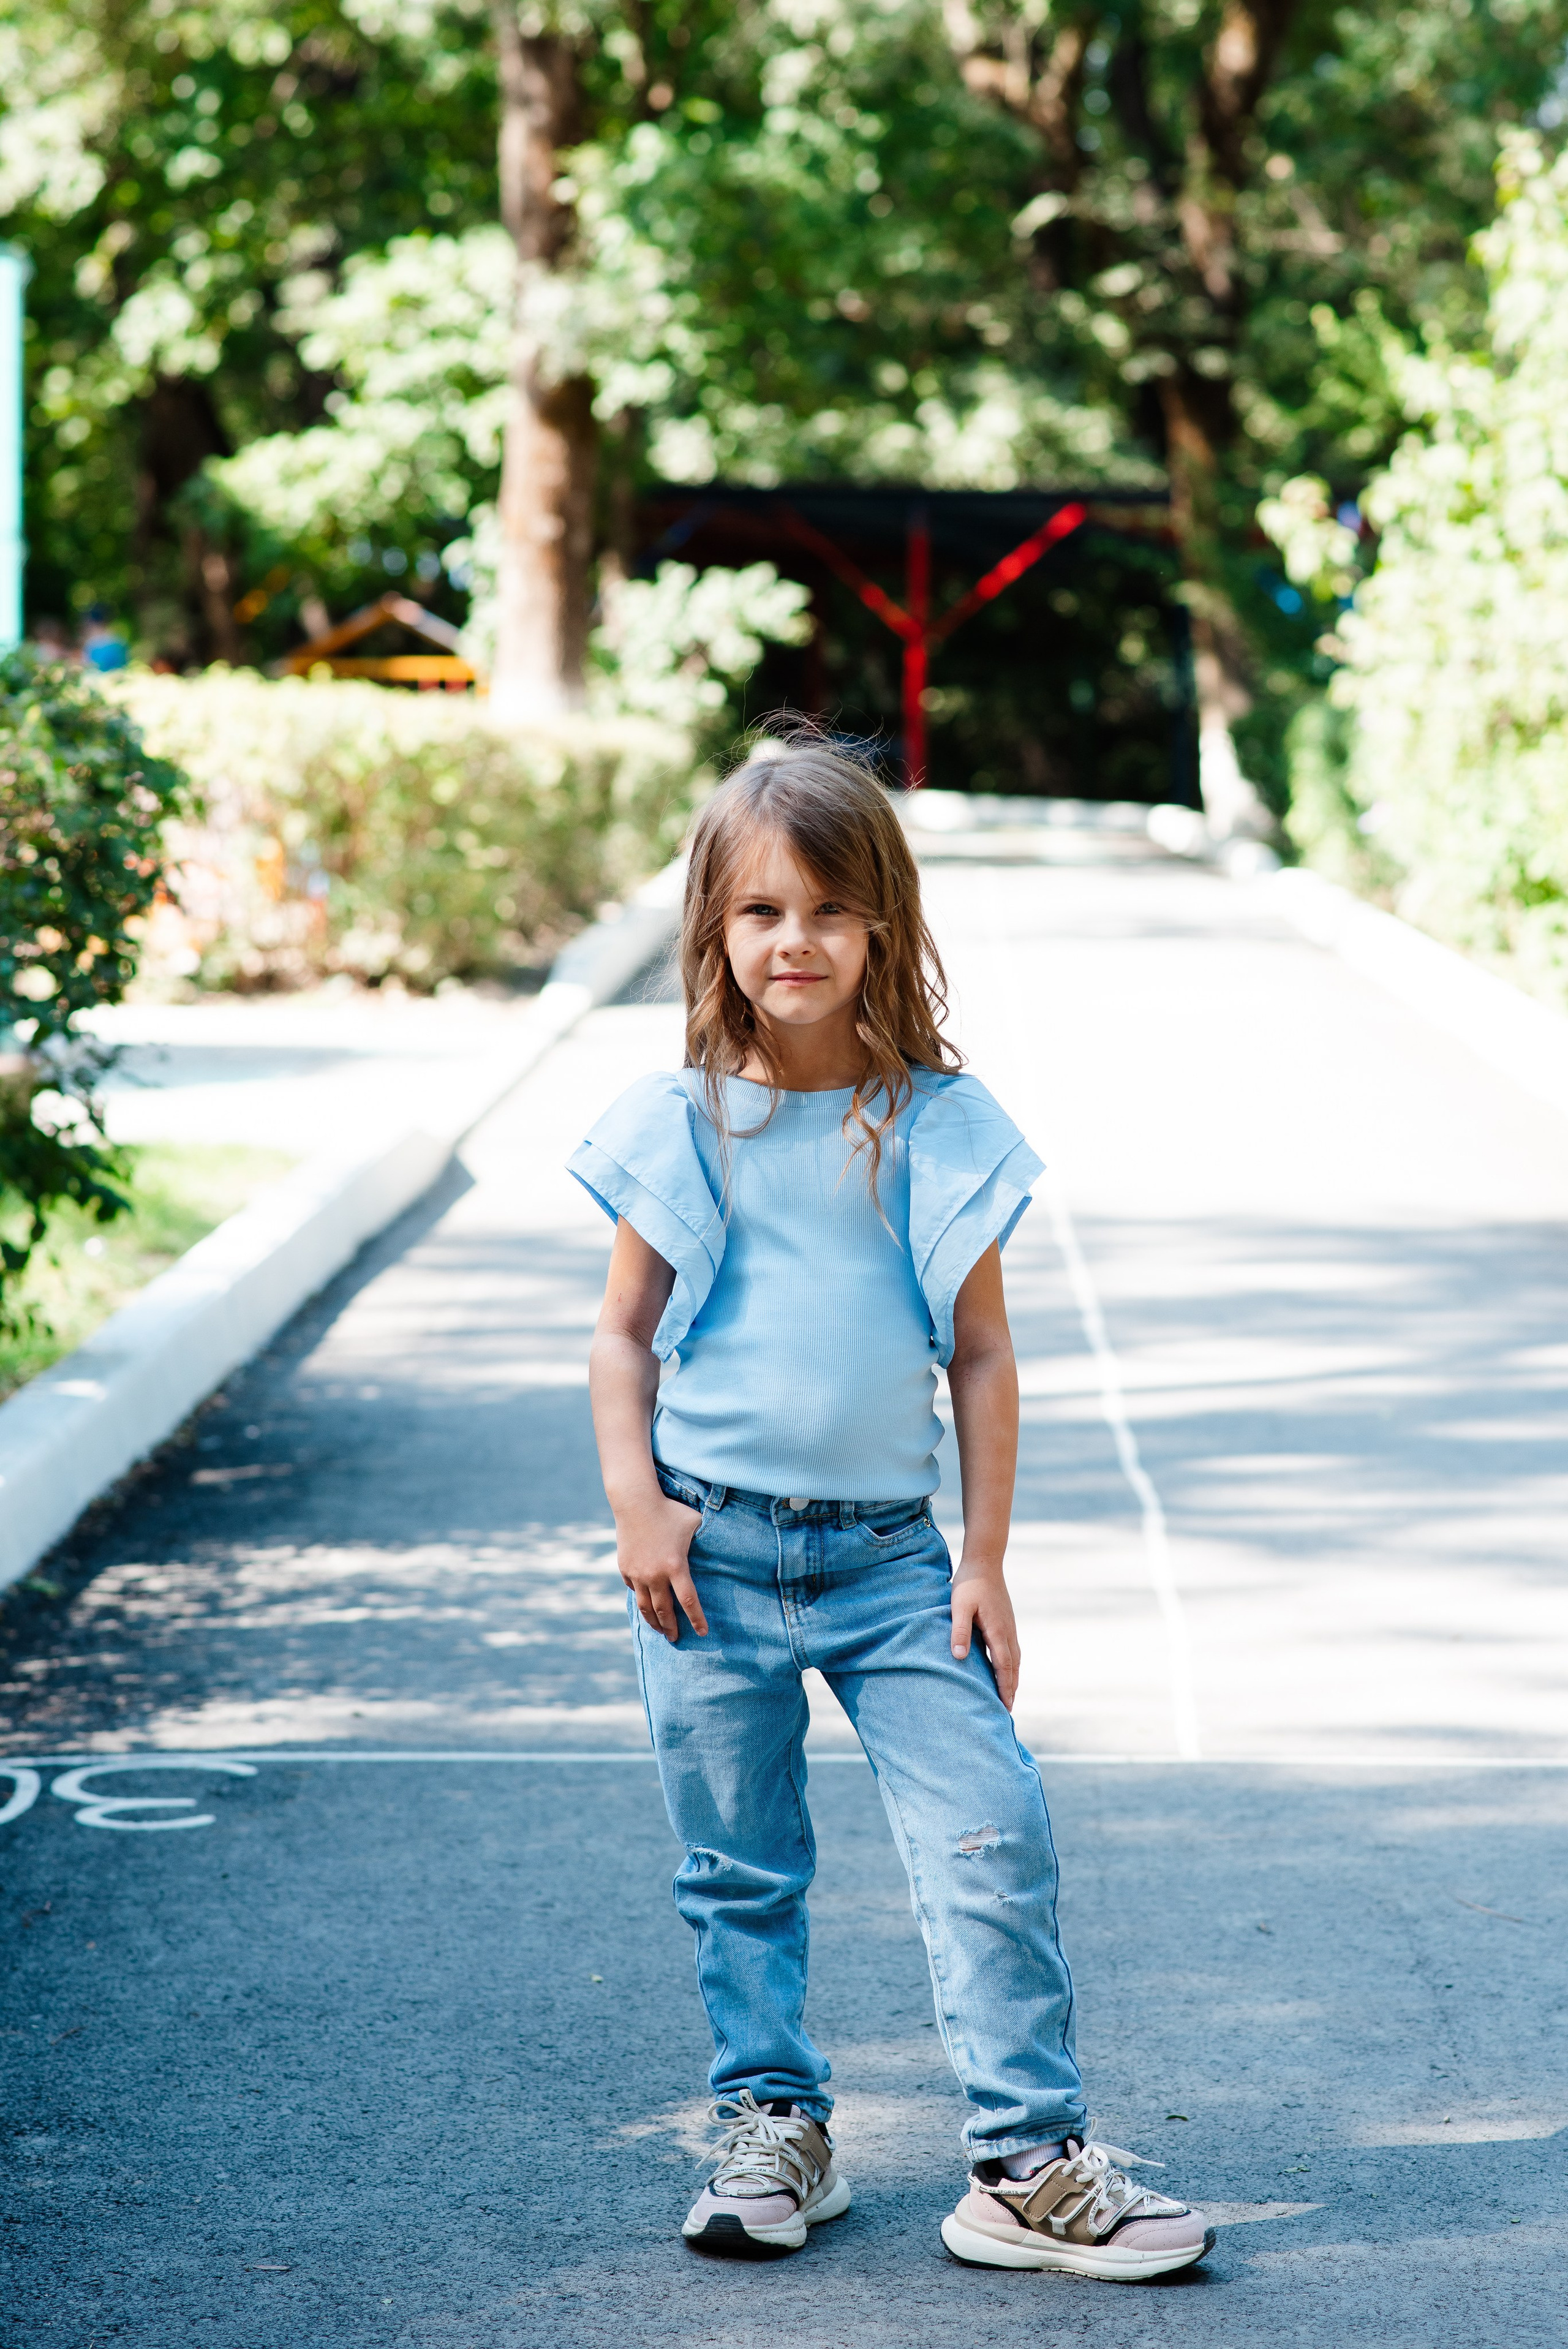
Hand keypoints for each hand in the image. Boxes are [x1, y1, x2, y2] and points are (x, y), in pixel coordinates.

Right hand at [616, 1492, 708, 1641]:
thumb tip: (721, 1544)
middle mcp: (655, 1575)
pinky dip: (641, 1599)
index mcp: (676, 1566)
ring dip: (653, 1622)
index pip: (689, 1602)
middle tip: (676, 1638)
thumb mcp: (695, 1522)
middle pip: (664, 1611)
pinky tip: (647, 1604)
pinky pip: (634, 1590)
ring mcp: (637, 1574)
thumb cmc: (670, 1510)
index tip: (703, 1633)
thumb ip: (706, 1537)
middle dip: (671, 1628)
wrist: (635, 1502)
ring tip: (660, 1630)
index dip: (697, 1619)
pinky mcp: (625, 1568)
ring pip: (645, 1607)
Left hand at [949, 1563, 1019, 1710]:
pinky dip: (1011, 1664)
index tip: (1005, 1707)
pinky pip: (1012, 1648)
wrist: (985, 1560)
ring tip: (1009, 1694)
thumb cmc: (969, 1583)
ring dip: (1013, 1677)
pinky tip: (1005, 1666)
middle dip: (1011, 1688)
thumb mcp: (959, 1606)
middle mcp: (1008, 1631)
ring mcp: (1009, 1625)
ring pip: (1015, 1658)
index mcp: (997, 1630)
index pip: (1003, 1667)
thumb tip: (959, 1657)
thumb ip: (959, 1630)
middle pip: (1013, 1667)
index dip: (1004, 1688)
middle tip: (1007, 1710)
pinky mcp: (1007, 1620)